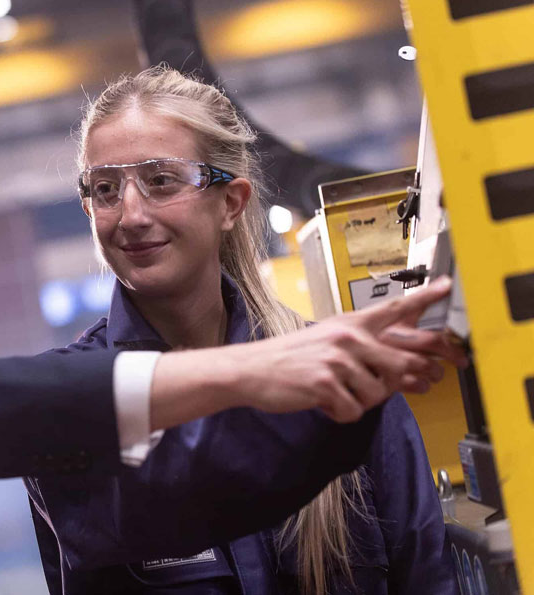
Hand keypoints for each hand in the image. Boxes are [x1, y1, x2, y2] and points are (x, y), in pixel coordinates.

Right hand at [151, 277, 459, 427]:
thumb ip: (362, 347)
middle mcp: (348, 337)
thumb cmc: (289, 358)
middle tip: (364, 388)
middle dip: (393, 385)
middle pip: (403, 365)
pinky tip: (321, 402)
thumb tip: (403, 370)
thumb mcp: (327, 340)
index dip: (425, 298)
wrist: (251, 370)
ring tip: (331, 392)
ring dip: (357, 402)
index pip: (395, 308)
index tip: (448, 285)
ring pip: (378, 395)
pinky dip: (339, 414)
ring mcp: (337, 360)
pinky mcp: (325, 384)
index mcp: (350, 324)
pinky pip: (354, 411)